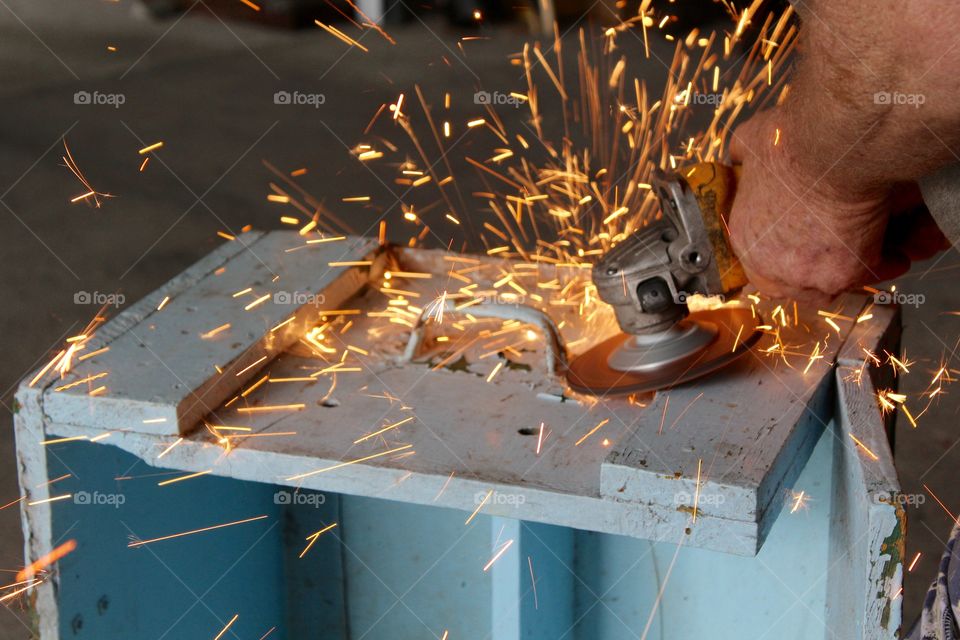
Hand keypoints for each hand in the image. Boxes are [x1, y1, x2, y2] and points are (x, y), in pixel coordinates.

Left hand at [727, 110, 946, 303]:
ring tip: (865, 254)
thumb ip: (743, 157)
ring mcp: (806, 275)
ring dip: (845, 273)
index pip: (758, 268)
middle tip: (833, 259)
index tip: (801, 250)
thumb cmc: (794, 141)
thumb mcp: (750, 144)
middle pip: (790, 287)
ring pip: (829, 287)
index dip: (782, 259)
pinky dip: (884, 263)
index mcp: (745, 239)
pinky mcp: (844, 275)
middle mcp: (770, 266)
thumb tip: (739, 155)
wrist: (831, 146)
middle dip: (812, 275)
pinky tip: (894, 253)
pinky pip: (869, 276)